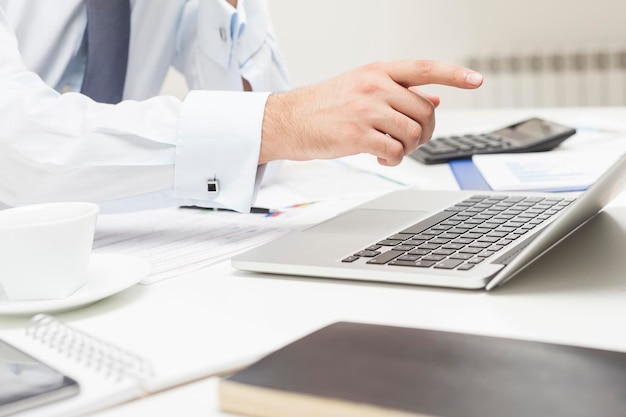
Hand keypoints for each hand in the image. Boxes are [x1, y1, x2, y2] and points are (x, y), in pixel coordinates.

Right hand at [259, 60, 482, 165]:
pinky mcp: (357, 135)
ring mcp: (366, 110)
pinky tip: (380, 156)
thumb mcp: (361, 88)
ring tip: (389, 148)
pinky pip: (394, 150)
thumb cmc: (324, 106)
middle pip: (424, 111)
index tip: (476, 80)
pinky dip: (393, 158)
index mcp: (377, 71)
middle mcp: (374, 86)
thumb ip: (398, 93)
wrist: (288, 120)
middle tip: (409, 139)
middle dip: (423, 131)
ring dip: (407, 147)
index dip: (454, 75)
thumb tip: (435, 101)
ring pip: (412, 133)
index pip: (424, 69)